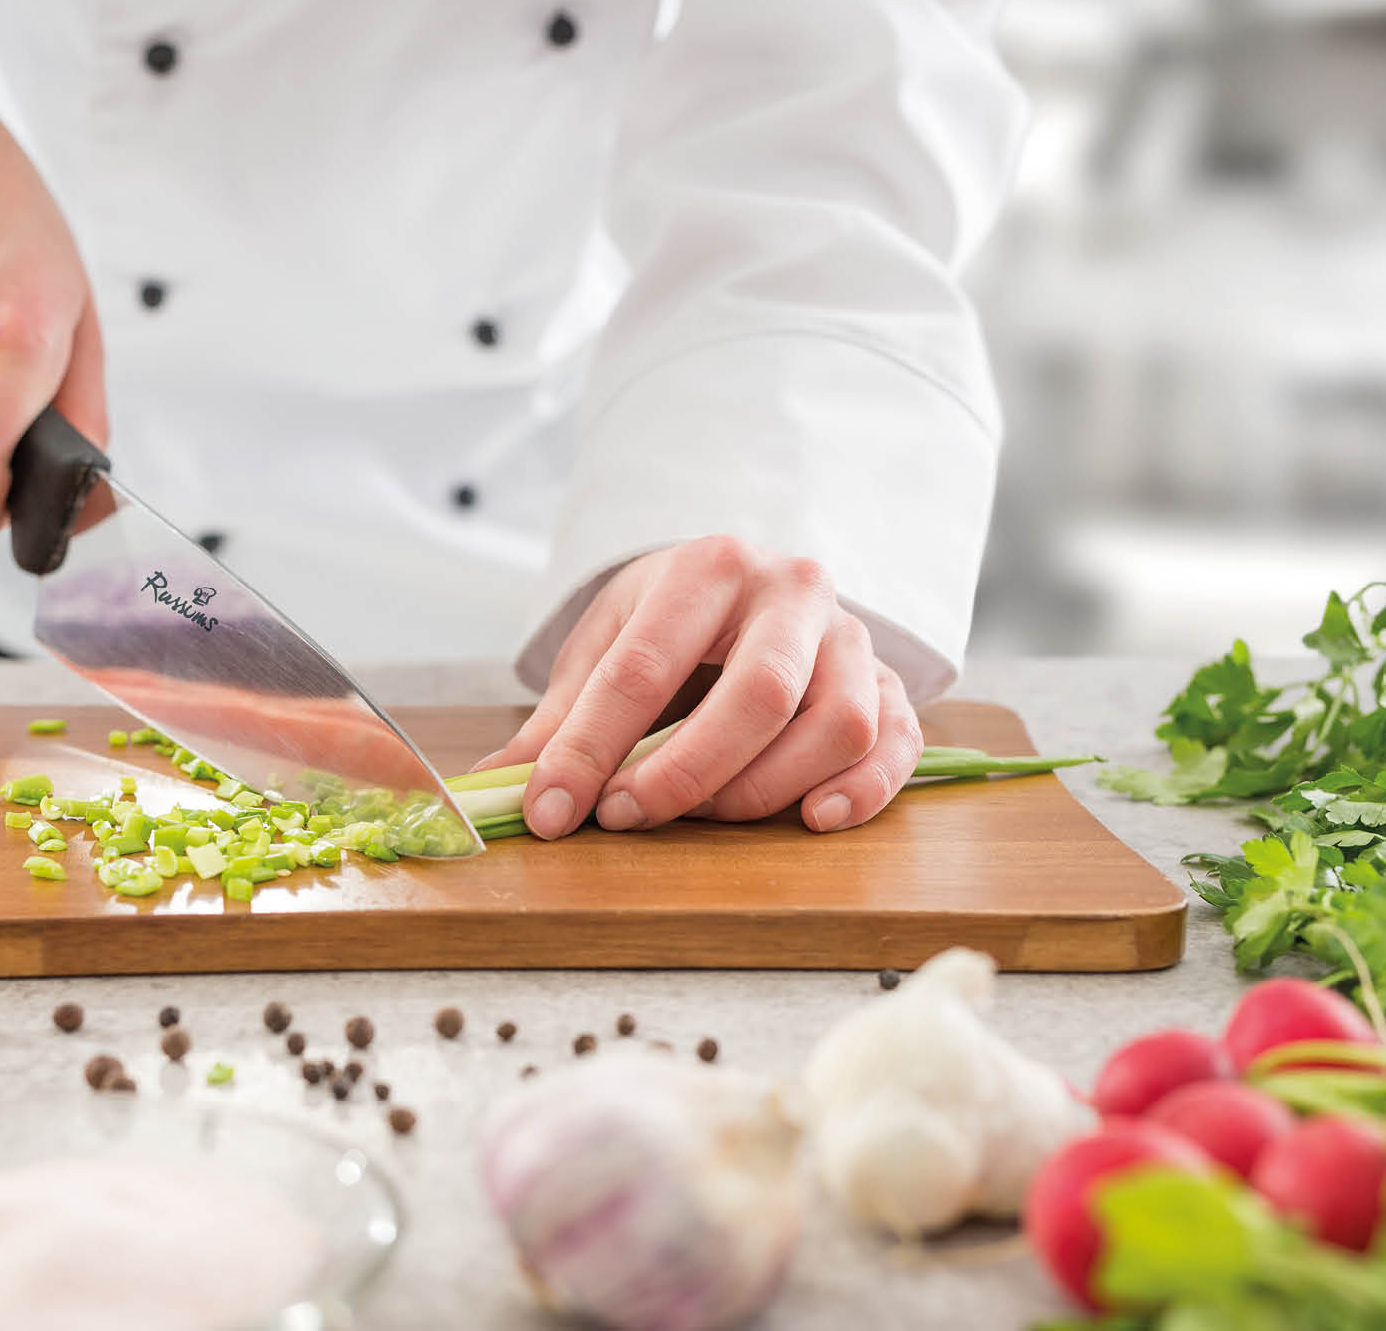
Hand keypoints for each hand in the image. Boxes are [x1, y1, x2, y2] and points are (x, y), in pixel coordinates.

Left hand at [479, 538, 922, 837]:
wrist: (746, 585)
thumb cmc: (670, 623)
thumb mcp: (604, 647)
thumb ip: (556, 721)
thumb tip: (490, 785)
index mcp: (707, 567)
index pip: (644, 666)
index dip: (591, 749)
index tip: (551, 810)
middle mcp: (791, 591)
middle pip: (758, 694)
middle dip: (685, 772)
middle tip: (626, 816)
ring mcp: (851, 637)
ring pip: (835, 723)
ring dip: (763, 789)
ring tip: (702, 815)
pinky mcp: (889, 683)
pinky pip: (896, 741)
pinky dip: (862, 790)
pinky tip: (812, 818)